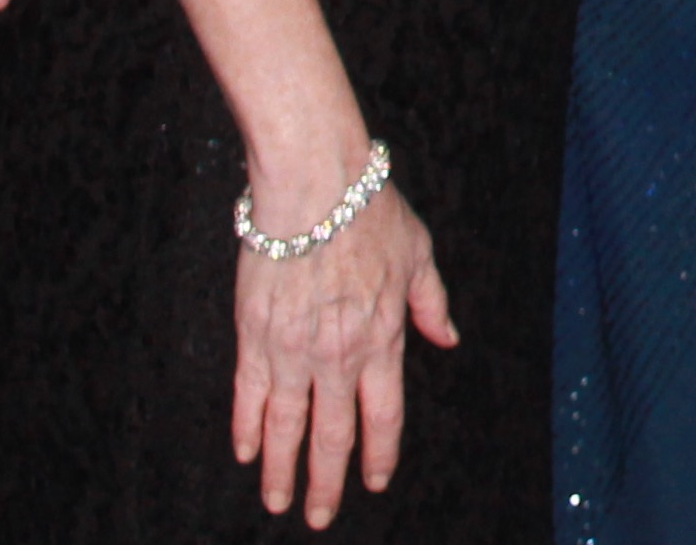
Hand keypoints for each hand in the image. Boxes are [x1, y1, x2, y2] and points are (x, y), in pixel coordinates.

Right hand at [231, 171, 452, 526]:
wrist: (315, 184)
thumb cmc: (370, 211)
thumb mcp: (419, 254)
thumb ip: (432, 303)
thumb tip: (448, 338)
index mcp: (383, 338)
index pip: (384, 415)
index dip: (379, 453)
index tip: (375, 481)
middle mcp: (339, 355)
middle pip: (333, 435)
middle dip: (327, 481)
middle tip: (319, 517)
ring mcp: (294, 350)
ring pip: (287, 426)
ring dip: (283, 470)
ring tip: (278, 502)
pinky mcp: (254, 336)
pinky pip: (249, 394)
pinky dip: (246, 428)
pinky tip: (246, 453)